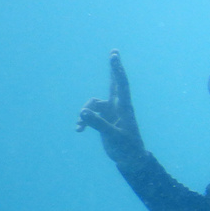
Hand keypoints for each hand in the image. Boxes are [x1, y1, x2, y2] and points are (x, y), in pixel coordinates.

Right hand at [78, 51, 146, 166]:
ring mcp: (111, 113)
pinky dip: (83, 121)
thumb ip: (98, 124)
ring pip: (93, 104)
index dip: (116, 70)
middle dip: (113, 69)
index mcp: (125, 108)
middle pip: (114, 84)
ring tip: (80, 126)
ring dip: (84, 113)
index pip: (121, 85)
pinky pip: (89, 115)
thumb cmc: (127, 148)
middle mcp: (118, 107)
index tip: (114, 56)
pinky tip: (79, 130)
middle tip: (115, 52)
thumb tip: (83, 111)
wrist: (130, 159)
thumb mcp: (113, 136)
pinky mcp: (104, 121)